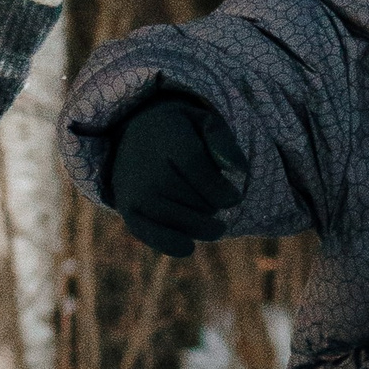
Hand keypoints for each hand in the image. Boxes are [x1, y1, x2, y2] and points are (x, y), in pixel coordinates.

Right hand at [105, 94, 242, 257]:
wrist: (132, 139)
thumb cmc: (179, 133)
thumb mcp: (202, 121)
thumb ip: (222, 140)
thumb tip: (239, 170)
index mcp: (166, 138)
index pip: (197, 167)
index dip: (221, 188)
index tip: (235, 197)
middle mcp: (146, 167)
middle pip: (193, 199)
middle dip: (211, 204)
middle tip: (209, 197)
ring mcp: (135, 191)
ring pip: (180, 220)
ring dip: (200, 224)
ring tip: (206, 217)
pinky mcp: (128, 212)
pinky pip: (153, 235)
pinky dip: (173, 244)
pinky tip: (189, 246)